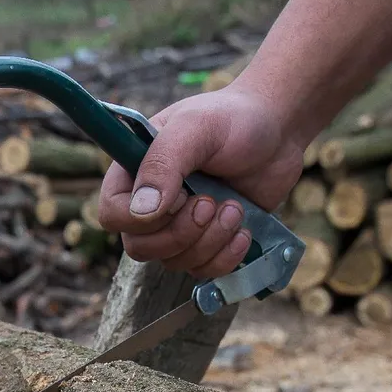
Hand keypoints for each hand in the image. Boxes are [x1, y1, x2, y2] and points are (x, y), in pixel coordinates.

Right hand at [96, 86, 305, 279]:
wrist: (279, 131)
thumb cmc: (234, 119)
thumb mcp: (196, 128)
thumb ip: (163, 163)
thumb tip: (142, 212)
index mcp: (135, 171)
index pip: (111, 214)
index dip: (141, 219)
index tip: (181, 196)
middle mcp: (151, 203)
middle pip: (140, 248)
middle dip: (182, 234)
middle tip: (212, 203)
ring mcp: (179, 226)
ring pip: (174, 262)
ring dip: (210, 241)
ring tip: (235, 207)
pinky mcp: (208, 242)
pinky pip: (202, 271)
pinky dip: (225, 258)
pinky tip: (244, 230)